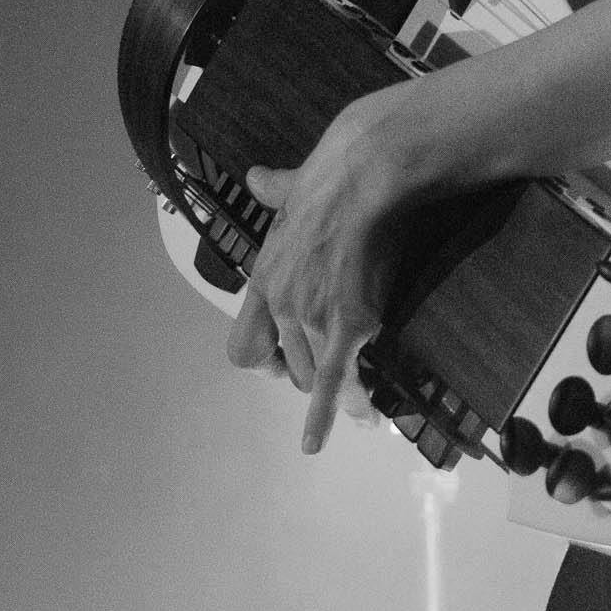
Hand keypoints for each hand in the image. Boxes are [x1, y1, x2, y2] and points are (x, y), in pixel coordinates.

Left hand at [226, 94, 407, 454]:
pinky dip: (332, 415)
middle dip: (308, 372)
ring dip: (334, 393)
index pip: (244, 345)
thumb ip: (272, 189)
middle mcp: (279, 305)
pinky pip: (335, 382)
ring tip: (361, 409)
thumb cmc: (333, 173)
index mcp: (263, 277)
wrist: (365, 175)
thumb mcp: (288, 186)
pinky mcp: (346, 325)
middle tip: (335, 374)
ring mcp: (310, 319)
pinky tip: (340, 437)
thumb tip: (257, 177)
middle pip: (285, 366)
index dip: (265, 360)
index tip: (281, 364)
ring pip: (313, 376)